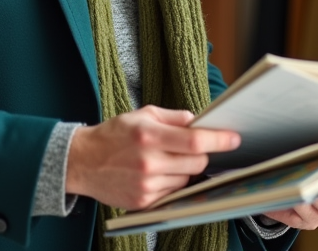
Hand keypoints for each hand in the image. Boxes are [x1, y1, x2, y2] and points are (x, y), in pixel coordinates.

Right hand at [65, 105, 239, 209]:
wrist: (82, 162)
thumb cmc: (114, 134)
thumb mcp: (142, 114)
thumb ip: (174, 117)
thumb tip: (199, 121)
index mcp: (149, 136)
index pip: (195, 141)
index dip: (219, 140)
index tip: (234, 139)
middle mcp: (149, 162)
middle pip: (196, 163)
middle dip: (202, 155)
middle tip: (193, 148)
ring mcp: (146, 185)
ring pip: (186, 180)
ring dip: (186, 170)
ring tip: (167, 160)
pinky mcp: (143, 202)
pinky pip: (173, 193)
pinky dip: (172, 183)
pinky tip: (158, 174)